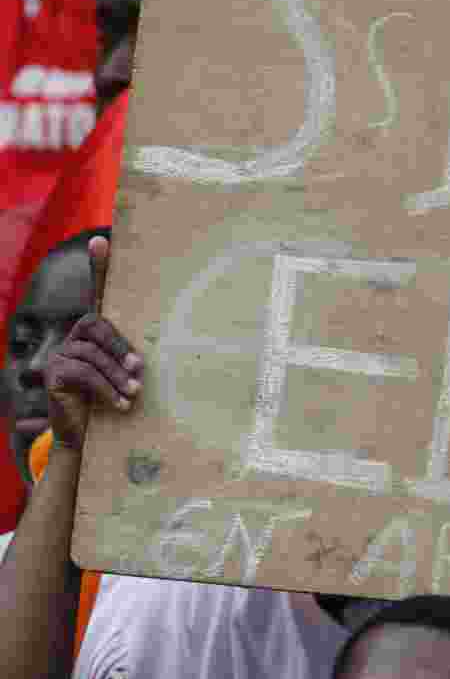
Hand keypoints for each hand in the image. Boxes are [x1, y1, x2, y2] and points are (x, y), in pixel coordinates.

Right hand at [43, 237, 142, 453]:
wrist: (86, 438)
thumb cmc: (115, 403)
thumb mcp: (129, 378)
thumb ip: (136, 362)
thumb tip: (165, 354)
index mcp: (96, 333)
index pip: (97, 295)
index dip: (99, 268)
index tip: (101, 240)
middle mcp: (75, 336)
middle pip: (98, 327)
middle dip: (120, 348)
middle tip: (139, 370)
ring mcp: (62, 353)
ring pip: (93, 355)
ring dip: (117, 376)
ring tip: (133, 394)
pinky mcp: (54, 372)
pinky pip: (84, 374)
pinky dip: (106, 389)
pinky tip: (120, 404)